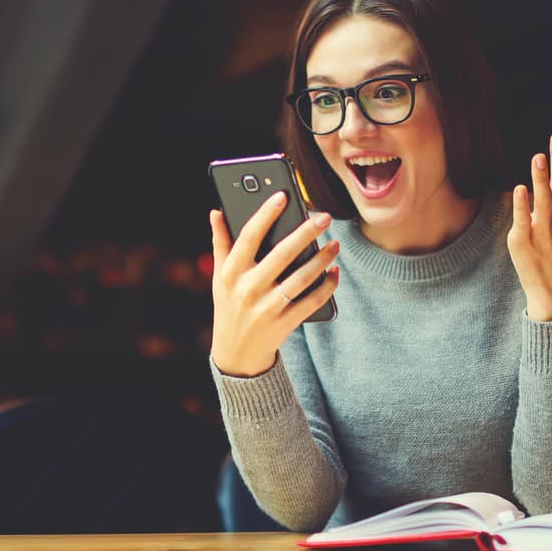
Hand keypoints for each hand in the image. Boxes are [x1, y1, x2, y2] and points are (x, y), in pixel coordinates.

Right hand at [209, 191, 339, 375]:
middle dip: (305, 233)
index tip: (282, 196)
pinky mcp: (284, 323)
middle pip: (281, 254)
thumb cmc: (228, 307)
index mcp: (230, 273)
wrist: (236, 354)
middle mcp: (247, 289)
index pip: (248, 236)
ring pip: (301, 278)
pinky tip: (334, 272)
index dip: (265, 214)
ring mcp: (267, 308)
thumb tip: (216, 212)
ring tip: (335, 244)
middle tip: (324, 217)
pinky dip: (326, 286)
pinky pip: (312, 301)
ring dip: (321, 259)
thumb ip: (220, 244)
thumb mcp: (219, 278)